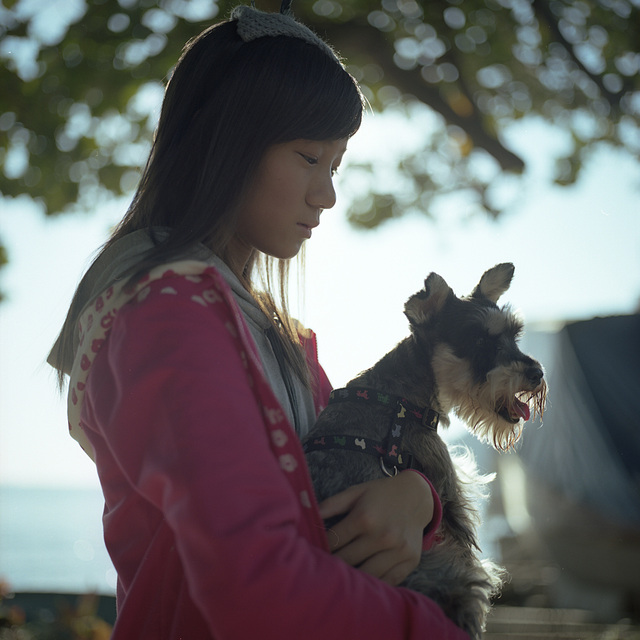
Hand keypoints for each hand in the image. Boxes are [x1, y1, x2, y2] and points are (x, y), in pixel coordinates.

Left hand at [317, 471, 433, 585]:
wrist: (417, 495)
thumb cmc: (381, 493)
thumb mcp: (356, 492)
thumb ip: (331, 504)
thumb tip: (307, 512)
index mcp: (364, 518)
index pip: (333, 542)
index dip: (320, 548)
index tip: (312, 552)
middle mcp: (382, 536)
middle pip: (347, 561)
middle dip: (332, 564)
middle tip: (321, 569)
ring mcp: (398, 551)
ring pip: (367, 575)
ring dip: (352, 578)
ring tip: (341, 578)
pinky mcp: (410, 561)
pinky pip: (388, 581)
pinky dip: (375, 584)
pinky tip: (364, 582)